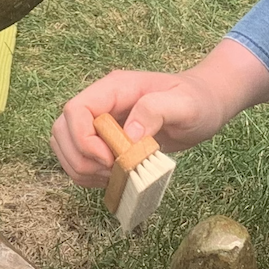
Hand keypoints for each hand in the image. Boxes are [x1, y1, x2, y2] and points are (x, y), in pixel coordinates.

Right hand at [50, 40, 268, 187]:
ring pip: (64, 146)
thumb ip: (155, 111)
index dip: (83, 139)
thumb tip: (128, 135)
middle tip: (112, 172)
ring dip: (81, 169)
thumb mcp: (184, 104)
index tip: (110, 159)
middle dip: (80, 158)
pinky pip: (79, 158)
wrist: (205, 105)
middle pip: (62, 130)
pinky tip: (113, 179)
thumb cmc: (197, 100)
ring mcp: (99, 122)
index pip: (75, 110)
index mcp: (114, 89)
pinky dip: (88, 175)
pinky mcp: (103, 140)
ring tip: (113, 177)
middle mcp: (101, 103)